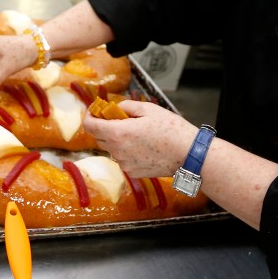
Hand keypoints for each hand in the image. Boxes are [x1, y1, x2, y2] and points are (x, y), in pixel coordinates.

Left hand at [82, 100, 198, 176]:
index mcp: (118, 133)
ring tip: (137, 134)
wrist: (188, 154)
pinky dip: (127, 151)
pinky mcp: (132, 172)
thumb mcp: (148, 109)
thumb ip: (126, 106)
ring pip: (112, 149)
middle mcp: (117, 151)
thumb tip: (116, 108)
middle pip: (99, 138)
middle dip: (104, 127)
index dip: (90, 116)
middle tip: (120, 119)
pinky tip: (144, 147)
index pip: (90, 126)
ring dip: (117, 140)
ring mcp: (124, 163)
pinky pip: (122, 159)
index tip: (95, 111)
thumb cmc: (170, 129)